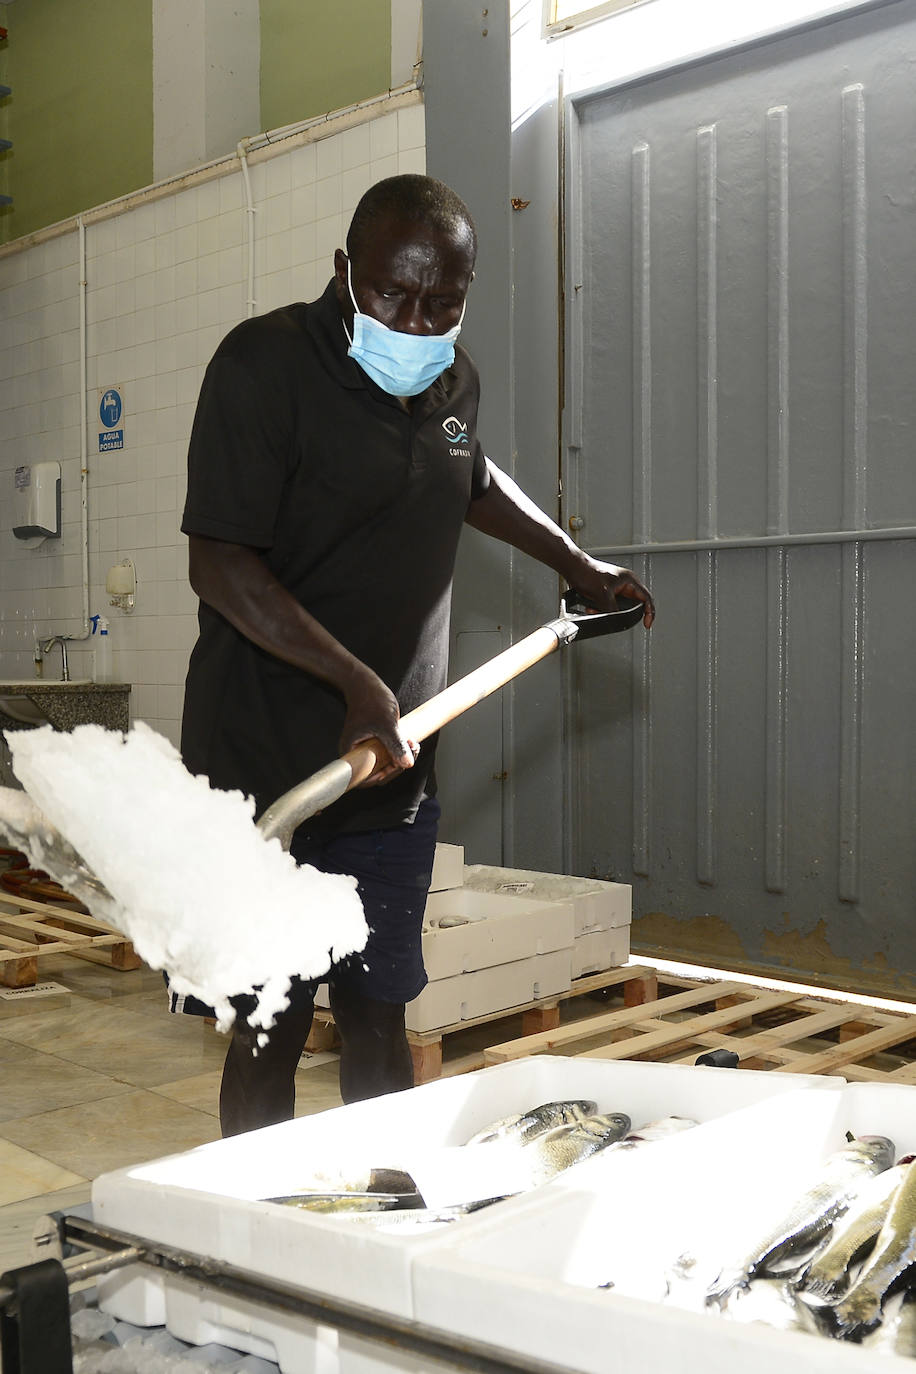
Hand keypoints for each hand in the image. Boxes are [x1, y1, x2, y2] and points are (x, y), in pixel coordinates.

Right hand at [340, 667, 417, 786]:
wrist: (366, 685)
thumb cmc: (371, 701)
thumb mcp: (387, 724)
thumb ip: (396, 745)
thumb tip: (407, 764)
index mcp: (351, 753)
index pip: (366, 779)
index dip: (385, 775)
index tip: (399, 763)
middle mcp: (356, 754)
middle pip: (378, 772)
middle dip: (398, 764)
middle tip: (413, 749)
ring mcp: (365, 749)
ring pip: (385, 763)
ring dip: (401, 756)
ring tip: (413, 743)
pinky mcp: (374, 744)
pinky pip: (388, 754)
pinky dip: (399, 750)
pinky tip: (410, 741)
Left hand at [569, 557, 654, 628]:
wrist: (573, 568)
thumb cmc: (587, 572)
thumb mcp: (603, 594)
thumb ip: (612, 609)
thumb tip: (616, 619)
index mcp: (630, 580)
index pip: (646, 598)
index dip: (649, 612)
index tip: (647, 623)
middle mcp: (625, 583)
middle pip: (633, 604)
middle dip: (622, 613)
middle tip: (618, 619)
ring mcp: (616, 587)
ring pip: (619, 606)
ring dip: (609, 611)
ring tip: (597, 610)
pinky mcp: (607, 591)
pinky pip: (609, 605)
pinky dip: (601, 609)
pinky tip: (592, 608)